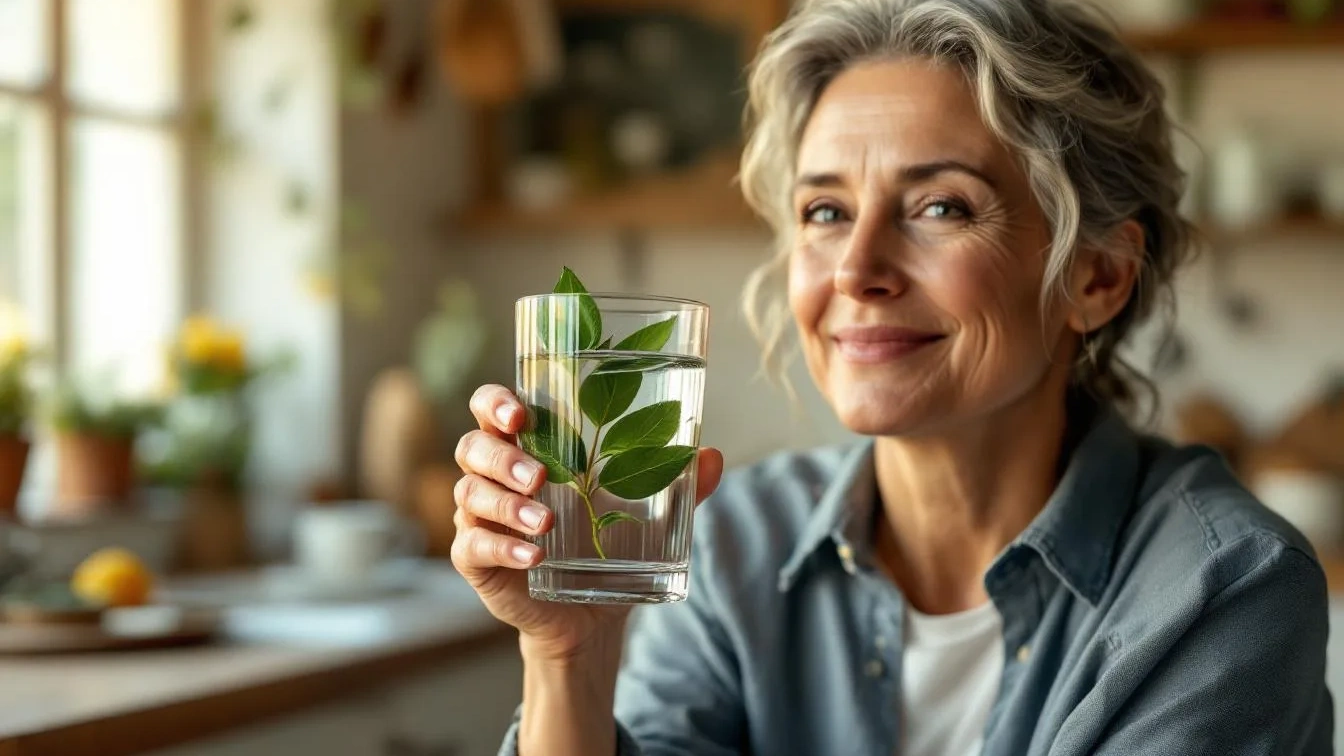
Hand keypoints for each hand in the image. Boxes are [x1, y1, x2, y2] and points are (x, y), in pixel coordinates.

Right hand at [451, 384, 724, 661]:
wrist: (590, 613)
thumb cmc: (603, 541)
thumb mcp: (642, 510)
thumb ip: (675, 484)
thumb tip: (713, 457)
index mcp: (525, 448)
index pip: (489, 408)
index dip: (495, 403)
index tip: (520, 413)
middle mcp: (492, 477)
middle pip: (472, 448)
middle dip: (502, 457)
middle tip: (540, 476)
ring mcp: (479, 519)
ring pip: (470, 495)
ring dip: (506, 505)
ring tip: (544, 522)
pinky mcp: (475, 562)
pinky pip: (473, 547)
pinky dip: (502, 549)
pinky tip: (533, 557)